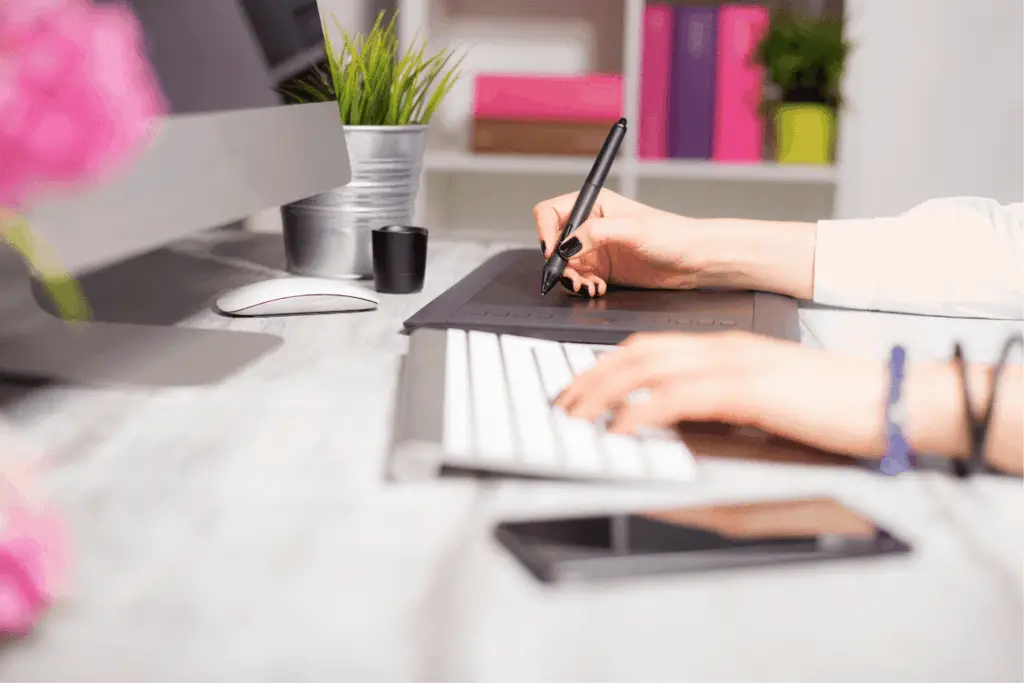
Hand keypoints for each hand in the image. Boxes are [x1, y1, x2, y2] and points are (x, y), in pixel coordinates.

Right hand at [533, 190, 707, 296]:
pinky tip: (597, 288)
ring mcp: (595, 249)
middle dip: (557, 262)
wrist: (695, 260)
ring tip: (587, 286)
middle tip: (571, 276)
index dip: (546, 232)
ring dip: (570, 278)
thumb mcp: (631, 230)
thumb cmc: (673, 235)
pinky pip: (578, 280)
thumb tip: (566, 245)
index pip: (551, 213)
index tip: (554, 252)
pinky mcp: (602, 270)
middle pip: (553, 242)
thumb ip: (595, 234)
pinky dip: (582, 287)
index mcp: (594, 204)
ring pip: (564, 265)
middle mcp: (591, 226)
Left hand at [554, 330, 954, 459]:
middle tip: (562, 406)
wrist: (891, 401)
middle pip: (635, 352)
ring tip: (575, 418)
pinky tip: (620, 430)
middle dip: (590, 378)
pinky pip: (680, 395)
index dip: (604, 367)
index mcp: (725, 349)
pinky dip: (642, 410)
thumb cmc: (832, 408)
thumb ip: (717, 409)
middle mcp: (723, 347)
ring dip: (603, 392)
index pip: (648, 348)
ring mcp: (736, 363)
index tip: (578, 391)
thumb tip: (671, 431)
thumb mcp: (763, 406)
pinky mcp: (750, 387)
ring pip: (648, 367)